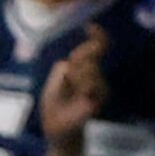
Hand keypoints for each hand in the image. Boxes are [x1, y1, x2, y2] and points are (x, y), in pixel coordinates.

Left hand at [41, 24, 107, 155]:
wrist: (57, 128)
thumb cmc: (54, 106)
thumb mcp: (53, 83)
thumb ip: (63, 70)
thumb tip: (74, 60)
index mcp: (82, 69)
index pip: (95, 48)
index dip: (96, 36)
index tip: (90, 26)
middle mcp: (94, 75)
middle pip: (91, 55)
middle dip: (80, 59)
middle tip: (69, 75)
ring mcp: (99, 87)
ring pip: (91, 69)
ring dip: (78, 76)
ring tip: (72, 90)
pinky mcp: (99, 99)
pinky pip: (94, 84)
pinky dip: (85, 86)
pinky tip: (81, 94)